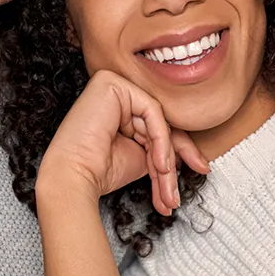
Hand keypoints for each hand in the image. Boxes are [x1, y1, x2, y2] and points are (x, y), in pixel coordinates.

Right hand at [39, 70, 209, 215]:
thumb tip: (193, 154)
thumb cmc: (100, 171)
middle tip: (178, 191)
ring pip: (158, 119)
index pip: (158, 125)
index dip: (179, 151)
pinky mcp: (112, 83)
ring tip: (166, 187)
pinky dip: (161, 140)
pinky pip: (152, 111)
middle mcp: (115, 93)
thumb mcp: (143, 157)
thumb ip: (163, 146)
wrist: (74, 179)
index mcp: (119, 109)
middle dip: (174, 159)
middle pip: (160, 122)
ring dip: (166, 157)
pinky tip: (159, 164)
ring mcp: (112, 84)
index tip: (200, 170)